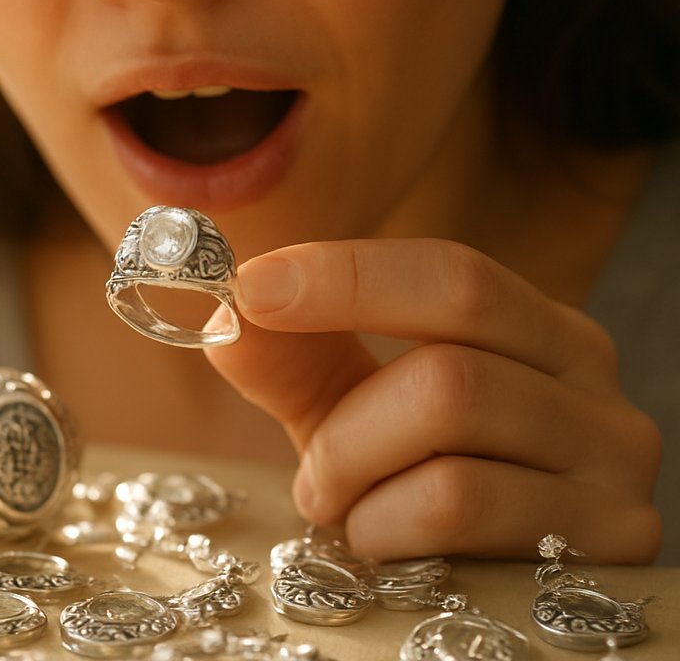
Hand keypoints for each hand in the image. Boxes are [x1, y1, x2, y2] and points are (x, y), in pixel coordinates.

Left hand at [205, 238, 661, 561]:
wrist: (496, 566)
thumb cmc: (418, 468)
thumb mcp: (352, 404)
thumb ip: (293, 357)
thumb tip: (223, 318)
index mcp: (538, 325)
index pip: (452, 272)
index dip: (344, 275)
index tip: (251, 287)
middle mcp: (593, 381)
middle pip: (452, 353)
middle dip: (347, 410)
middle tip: (306, 456)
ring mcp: (611, 462)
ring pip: (452, 420)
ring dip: (357, 467)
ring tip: (340, 499)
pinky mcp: (614, 542)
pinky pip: (460, 506)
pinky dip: (387, 522)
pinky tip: (381, 536)